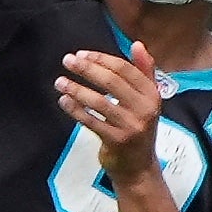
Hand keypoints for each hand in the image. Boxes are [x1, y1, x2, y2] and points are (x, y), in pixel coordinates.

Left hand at [57, 46, 166, 179]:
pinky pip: (91, 121)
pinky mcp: (117, 141)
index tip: (82, 54)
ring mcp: (131, 126)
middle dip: (87, 69)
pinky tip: (64, 101)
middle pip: (112, 82)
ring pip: (99, 101)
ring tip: (60, 82)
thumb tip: (137, 44)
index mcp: (152, 94)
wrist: (138, 167)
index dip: (101, 59)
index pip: (125, 69)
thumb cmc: (137, 128)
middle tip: (68, 61)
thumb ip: (143, 72)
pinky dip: (75, 110)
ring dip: (76, 89)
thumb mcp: (146, 100)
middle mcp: (144, 109)